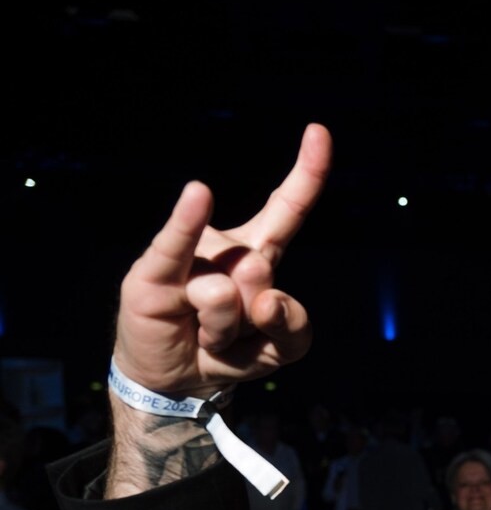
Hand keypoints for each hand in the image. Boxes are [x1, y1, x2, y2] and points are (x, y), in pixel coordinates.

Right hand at [114, 124, 332, 398]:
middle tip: (233, 336)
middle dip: (258, 323)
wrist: (176, 378)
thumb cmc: (232, 352)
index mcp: (257, 254)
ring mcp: (189, 259)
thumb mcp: (279, 351)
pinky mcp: (152, 275)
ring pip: (229, 296)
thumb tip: (267, 299)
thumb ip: (294, 329)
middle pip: (266, 281)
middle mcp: (225, 249)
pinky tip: (198, 194)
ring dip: (224, 333)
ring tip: (204, 335)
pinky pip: (176, 248)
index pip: (286, 209)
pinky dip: (186, 224)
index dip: (307, 173)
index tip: (319, 131)